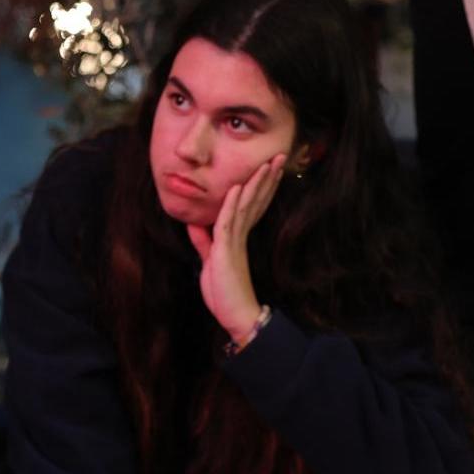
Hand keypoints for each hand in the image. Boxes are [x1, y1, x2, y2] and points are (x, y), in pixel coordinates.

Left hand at [186, 153, 284, 343]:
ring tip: (268, 164)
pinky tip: (236, 189)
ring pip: (246, 207)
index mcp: (237, 237)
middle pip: (254, 201)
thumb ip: (203, 242)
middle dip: (265, 178)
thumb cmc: (224, 292)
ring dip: (255, 184)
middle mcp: (240, 236)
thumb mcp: (210, 261)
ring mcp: (235, 242)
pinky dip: (231, 205)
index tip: (268, 168)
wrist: (235, 315)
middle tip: (279, 157)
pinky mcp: (227, 251)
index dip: (259, 186)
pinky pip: (229, 224)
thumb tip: (195, 224)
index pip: (250, 206)